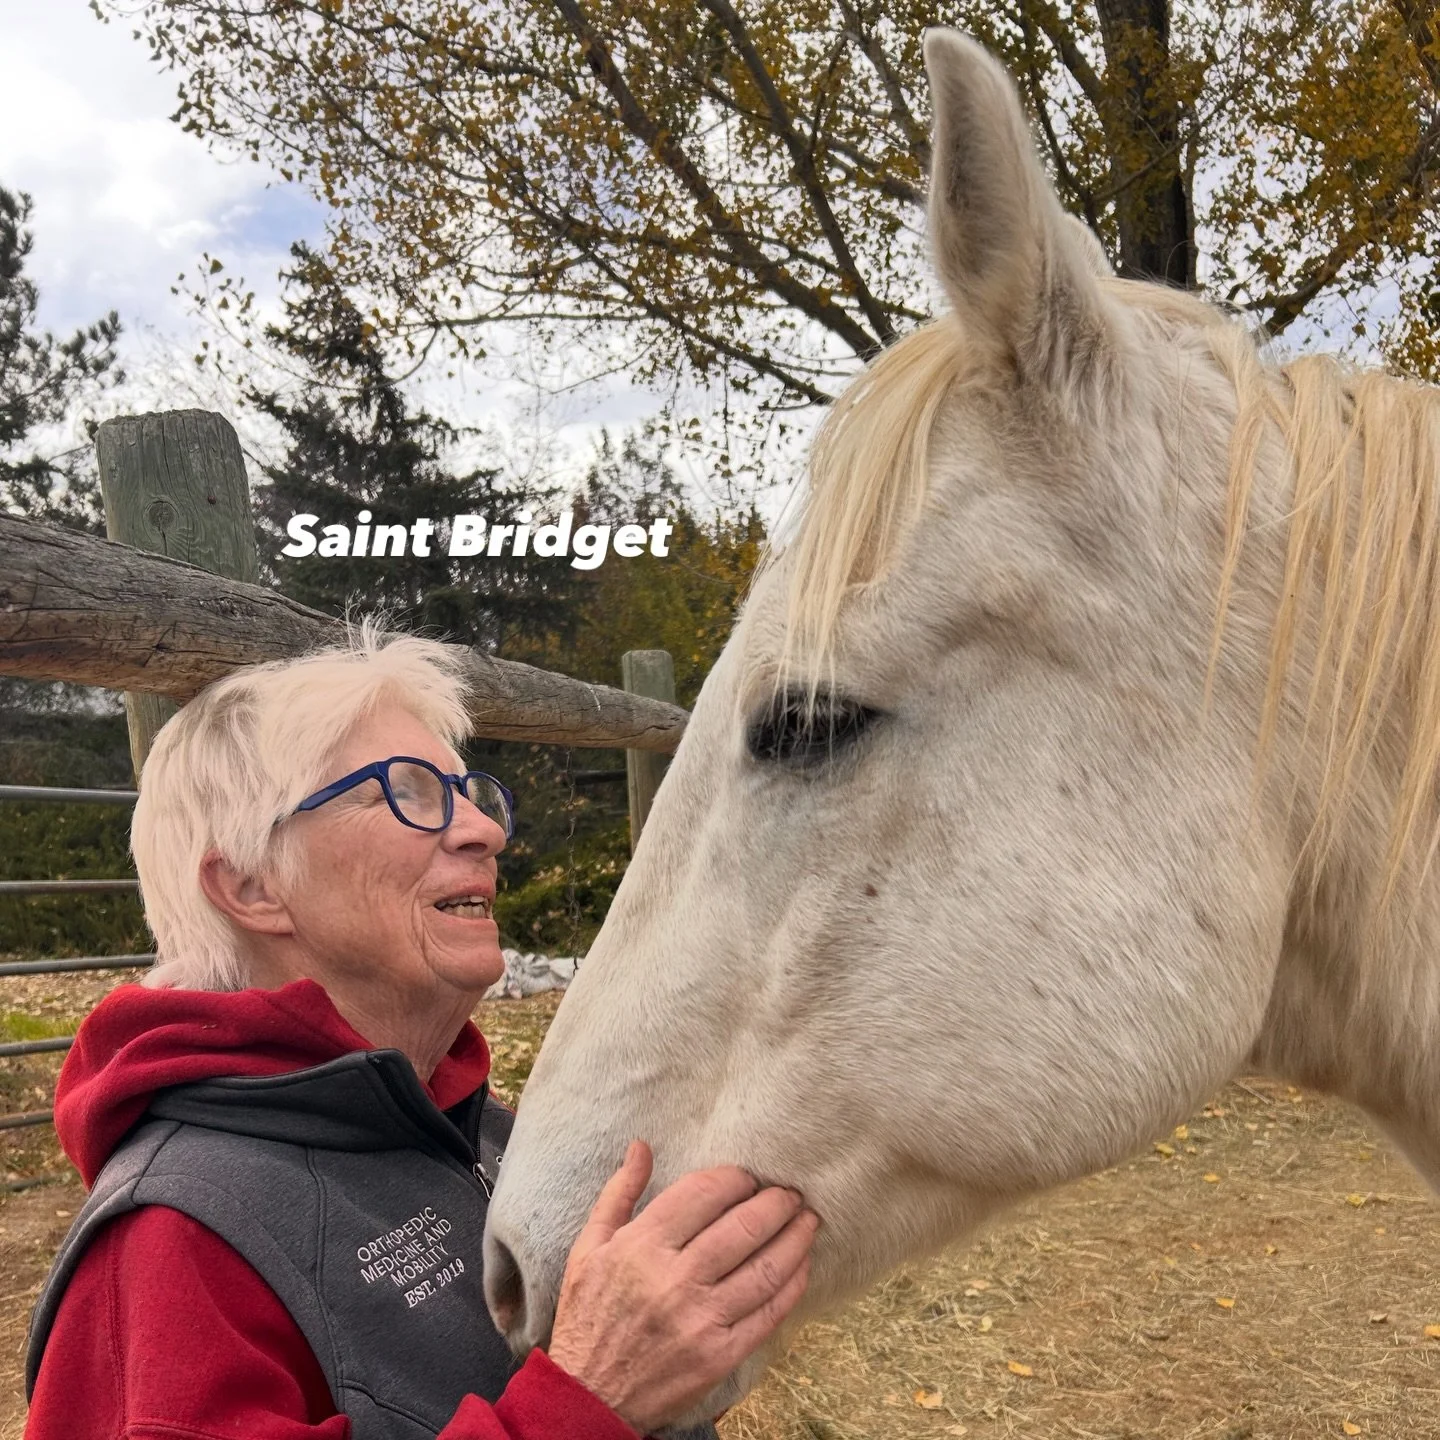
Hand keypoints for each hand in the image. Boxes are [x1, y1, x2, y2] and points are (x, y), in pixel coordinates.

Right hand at [546, 1139, 818, 1432]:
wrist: (589, 1396)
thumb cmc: (588, 1315)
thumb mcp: (588, 1247)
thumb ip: (619, 1193)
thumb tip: (641, 1146)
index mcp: (641, 1246)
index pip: (704, 1193)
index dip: (735, 1178)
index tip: (748, 1176)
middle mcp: (675, 1279)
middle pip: (744, 1226)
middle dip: (777, 1202)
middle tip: (791, 1192)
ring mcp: (701, 1319)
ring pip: (766, 1267)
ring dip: (796, 1238)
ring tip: (808, 1220)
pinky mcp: (720, 1354)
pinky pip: (769, 1312)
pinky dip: (793, 1284)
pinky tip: (801, 1265)